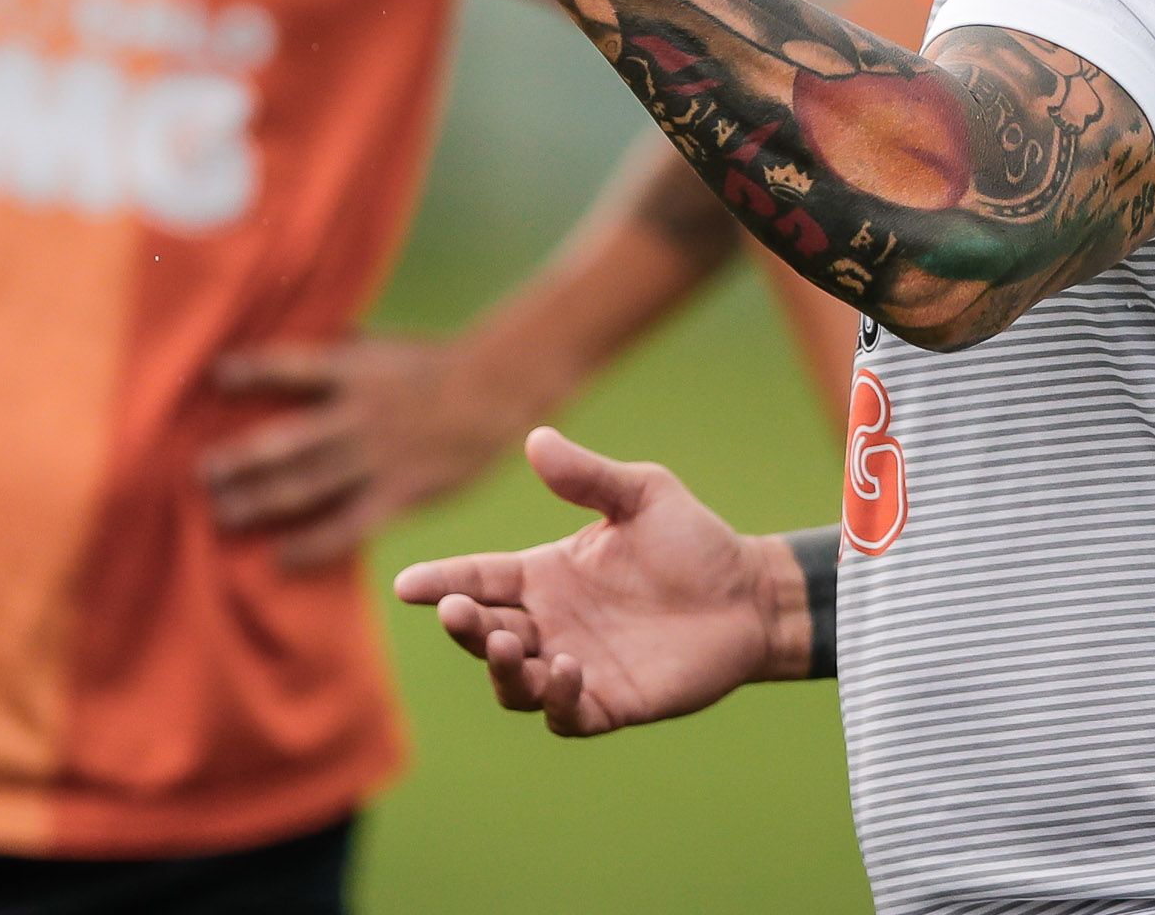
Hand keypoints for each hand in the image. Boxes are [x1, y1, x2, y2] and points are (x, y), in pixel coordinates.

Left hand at [203, 335, 517, 569]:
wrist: (498, 392)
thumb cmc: (439, 364)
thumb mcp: (386, 346)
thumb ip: (343, 348)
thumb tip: (302, 338)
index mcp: (353, 371)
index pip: (288, 367)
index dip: (250, 371)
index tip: (216, 377)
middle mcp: (356, 416)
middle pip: (284, 443)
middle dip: (239, 461)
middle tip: (202, 473)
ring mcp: (376, 458)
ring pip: (305, 486)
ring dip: (258, 502)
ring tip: (223, 514)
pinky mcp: (397, 493)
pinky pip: (346, 526)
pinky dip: (311, 545)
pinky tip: (281, 558)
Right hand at [391, 427, 809, 736]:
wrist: (749, 593)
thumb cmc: (691, 541)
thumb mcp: (642, 493)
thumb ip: (589, 476)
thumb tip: (536, 439)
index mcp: (546, 573)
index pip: (479, 577)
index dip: (442, 580)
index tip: (406, 585)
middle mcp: (550, 623)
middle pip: (484, 632)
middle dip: (464, 624)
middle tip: (458, 611)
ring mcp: (575, 666)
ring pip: (512, 683)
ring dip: (501, 668)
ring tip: (507, 643)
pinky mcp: (609, 703)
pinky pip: (565, 714)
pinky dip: (555, 699)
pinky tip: (566, 669)